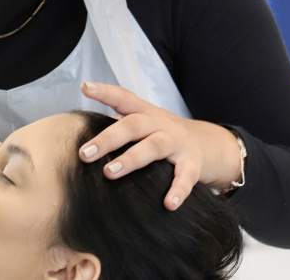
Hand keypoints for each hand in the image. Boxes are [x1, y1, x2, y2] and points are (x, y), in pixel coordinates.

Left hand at [78, 81, 241, 210]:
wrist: (208, 143)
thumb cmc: (162, 134)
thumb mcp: (143, 123)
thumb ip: (117, 126)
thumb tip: (81, 133)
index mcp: (145, 113)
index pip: (124, 97)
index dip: (105, 91)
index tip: (85, 87)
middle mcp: (160, 124)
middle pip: (132, 125)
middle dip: (107, 138)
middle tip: (85, 154)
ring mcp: (177, 142)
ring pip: (153, 147)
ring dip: (131, 160)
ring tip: (110, 173)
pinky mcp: (193, 163)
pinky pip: (185, 176)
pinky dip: (178, 190)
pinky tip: (168, 204)